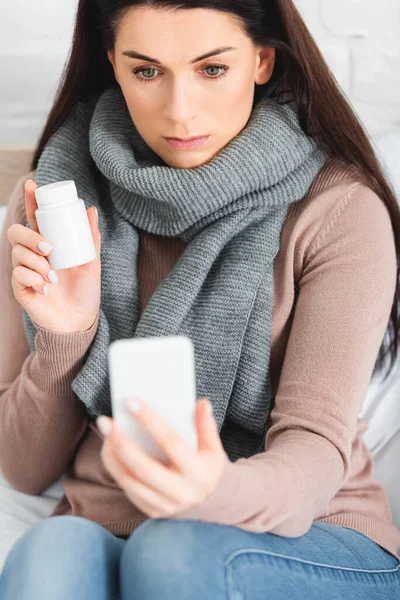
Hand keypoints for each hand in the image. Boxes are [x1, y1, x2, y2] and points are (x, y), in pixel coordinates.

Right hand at [7, 179, 100, 332]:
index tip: (33, 185)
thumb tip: (91, 210)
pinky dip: (34, 280)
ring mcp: (25, 271)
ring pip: (17, 255)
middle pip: (16, 233)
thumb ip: (91, 238)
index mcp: (48, 244)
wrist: (80, 321)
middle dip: (30, 237)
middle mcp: (33, 255)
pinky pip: (19, 276)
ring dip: (37, 264)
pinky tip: (47, 289)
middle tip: (49, 248)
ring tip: (54, 276)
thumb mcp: (92, 263)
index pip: (35, 218)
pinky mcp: (21, 288)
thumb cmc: (84, 291)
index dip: (30, 200)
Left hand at [97, 397, 227, 518]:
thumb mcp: (213, 448)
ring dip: (112, 455)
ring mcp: (164, 505)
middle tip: (105, 421)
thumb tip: (202, 404)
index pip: (171, 443)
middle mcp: (181, 492)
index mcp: (198, 473)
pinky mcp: (151, 510)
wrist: (204, 503)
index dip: (151, 422)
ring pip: (129, 480)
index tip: (132, 403)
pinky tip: (109, 449)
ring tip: (105, 432)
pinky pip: (127, 489)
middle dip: (121, 441)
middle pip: (143, 467)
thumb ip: (206, 425)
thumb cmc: (205, 468)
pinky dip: (115, 468)